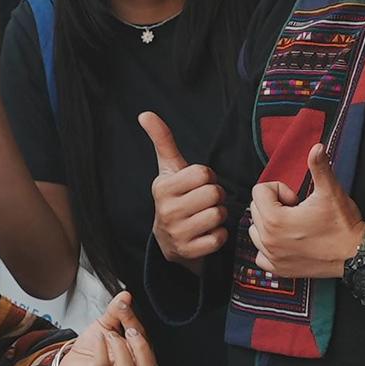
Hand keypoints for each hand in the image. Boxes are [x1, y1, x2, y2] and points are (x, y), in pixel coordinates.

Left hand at [55, 293, 158, 365]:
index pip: (147, 342)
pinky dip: (101, 350)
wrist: (72, 362)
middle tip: (128, 329)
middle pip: (147, 365)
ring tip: (109, 334)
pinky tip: (98, 338)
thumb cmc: (93, 346)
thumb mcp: (106, 323)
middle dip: (140, 343)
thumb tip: (125, 296)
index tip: (125, 306)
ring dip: (120, 347)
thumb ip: (117, 310)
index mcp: (136, 355)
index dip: (137, 323)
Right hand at [142, 113, 227, 264]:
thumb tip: (145, 113)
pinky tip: (205, 234)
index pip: (204, 173)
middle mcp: (166, 211)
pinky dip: (218, 235)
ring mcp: (176, 234)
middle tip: (204, 202)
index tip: (197, 185)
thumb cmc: (175, 197)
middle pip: (214, 193)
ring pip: (218, 214)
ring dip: (218, 216)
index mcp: (162, 188)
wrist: (169, 241)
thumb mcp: (168, 169)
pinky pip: (219, 237)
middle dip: (215, 197)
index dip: (207, 178)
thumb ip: (162, 140)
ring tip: (205, 217)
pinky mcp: (188, 252)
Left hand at [249, 149, 364, 279]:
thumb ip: (319, 167)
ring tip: (294, 226)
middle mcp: (268, 240)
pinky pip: (261, 255)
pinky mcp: (279, 270)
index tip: (296, 199)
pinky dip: (270, 248)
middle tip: (297, 211)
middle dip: (274, 206)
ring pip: (256, 232)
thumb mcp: (330, 191)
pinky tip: (289, 243)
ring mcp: (272, 257)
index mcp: (275, 220)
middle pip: (256, 210)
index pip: (259, 191)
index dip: (279, 190)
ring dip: (270, 225)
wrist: (356, 254)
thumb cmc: (343, 224)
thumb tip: (316, 147)